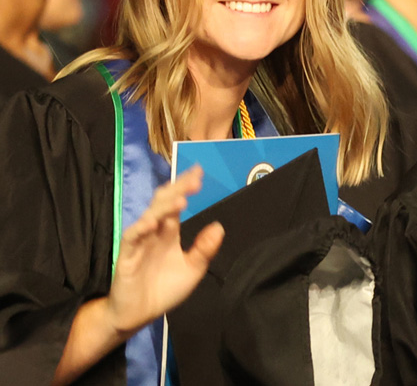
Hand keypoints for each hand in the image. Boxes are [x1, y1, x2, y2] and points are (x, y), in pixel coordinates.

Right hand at [105, 166, 222, 334]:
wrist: (139, 315)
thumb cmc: (164, 289)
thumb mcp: (192, 269)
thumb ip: (204, 249)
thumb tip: (219, 227)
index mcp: (169, 232)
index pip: (176, 203)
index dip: (185, 187)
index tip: (199, 173)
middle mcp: (154, 232)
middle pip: (163, 203)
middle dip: (178, 189)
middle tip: (194, 179)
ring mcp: (139, 242)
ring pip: (149, 216)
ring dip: (164, 207)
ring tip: (181, 199)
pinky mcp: (126, 256)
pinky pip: (131, 238)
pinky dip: (141, 228)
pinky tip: (153, 222)